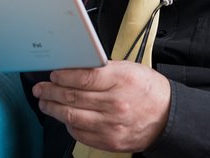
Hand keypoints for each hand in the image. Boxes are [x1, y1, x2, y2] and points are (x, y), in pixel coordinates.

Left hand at [32, 61, 170, 151]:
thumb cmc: (147, 90)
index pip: (83, 77)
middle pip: (73, 97)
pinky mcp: (110, 142)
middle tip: (41, 89)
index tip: (53, 75)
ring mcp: (112, 125)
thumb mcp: (129, 69)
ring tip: (46, 103)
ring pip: (72, 116)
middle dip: (51, 92)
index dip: (63, 76)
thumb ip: (102, 69)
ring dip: (54, 109)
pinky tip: (65, 118)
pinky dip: (69, 125)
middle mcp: (116, 104)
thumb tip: (73, 68)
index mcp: (121, 80)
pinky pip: (80, 134)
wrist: (168, 116)